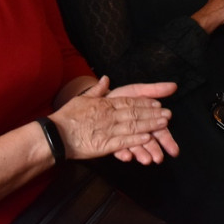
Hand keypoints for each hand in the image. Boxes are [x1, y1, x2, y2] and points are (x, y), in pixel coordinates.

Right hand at [50, 75, 174, 162]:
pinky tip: (148, 138)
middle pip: (135, 113)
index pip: (129, 102)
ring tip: (164, 125)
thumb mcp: (82, 99)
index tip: (157, 103)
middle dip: (152, 114)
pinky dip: (137, 139)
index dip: (144, 103)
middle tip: (168, 114)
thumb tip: (106, 78)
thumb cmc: (67, 116)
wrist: (56, 134)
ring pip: (133, 126)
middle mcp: (109, 115)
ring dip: (150, 125)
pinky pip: (124, 141)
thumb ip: (97, 89)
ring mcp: (108, 130)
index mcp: (105, 104)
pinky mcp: (105, 145)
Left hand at [104, 78, 180, 163]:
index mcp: (146, 121)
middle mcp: (137, 131)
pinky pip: (117, 149)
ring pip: (135, 147)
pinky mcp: (112, 142)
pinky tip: (127, 156)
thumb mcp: (138, 90)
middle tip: (159, 158)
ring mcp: (125, 138)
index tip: (174, 150)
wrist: (99, 100)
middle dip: (155, 151)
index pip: (160, 132)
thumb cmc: (120, 97)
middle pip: (149, 143)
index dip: (167, 140)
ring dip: (141, 154)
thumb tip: (174, 86)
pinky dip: (123, 153)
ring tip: (146, 160)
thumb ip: (156, 90)